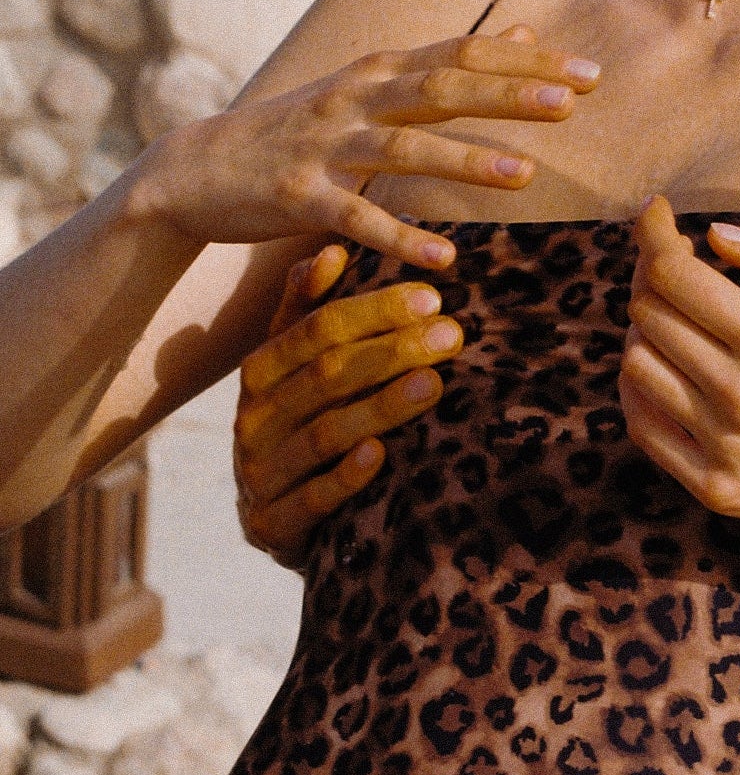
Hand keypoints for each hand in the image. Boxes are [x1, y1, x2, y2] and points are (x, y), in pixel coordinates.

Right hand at [129, 24, 598, 269]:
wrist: (196, 170)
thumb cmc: (303, 131)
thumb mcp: (373, 87)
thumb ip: (448, 65)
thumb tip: (523, 31)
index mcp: (380, 72)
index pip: (464, 53)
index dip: (526, 62)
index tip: (590, 74)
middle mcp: (356, 98)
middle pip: (441, 87)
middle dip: (507, 93)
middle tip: (571, 103)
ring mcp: (324, 146)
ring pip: (403, 149)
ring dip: (464, 161)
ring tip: (523, 176)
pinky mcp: (296, 197)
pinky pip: (355, 218)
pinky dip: (399, 237)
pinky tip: (444, 259)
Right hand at [234, 244, 459, 564]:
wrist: (277, 520)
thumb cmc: (302, 427)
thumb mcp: (298, 370)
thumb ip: (307, 312)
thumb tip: (330, 249)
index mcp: (261, 372)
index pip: (316, 329)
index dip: (372, 310)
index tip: (431, 295)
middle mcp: (253, 419)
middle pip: (325, 376)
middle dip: (390, 351)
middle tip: (451, 335)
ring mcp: (260, 474)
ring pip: (322, 433)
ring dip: (380, 407)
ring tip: (433, 384)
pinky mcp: (273, 525)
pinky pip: (312, 499)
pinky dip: (346, 476)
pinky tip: (382, 455)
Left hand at [619, 198, 739, 559]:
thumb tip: (715, 234)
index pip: (674, 274)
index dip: (653, 232)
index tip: (656, 213)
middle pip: (649, 312)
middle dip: (652, 271)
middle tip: (675, 260)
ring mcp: (723, 448)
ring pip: (637, 363)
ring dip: (646, 327)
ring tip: (678, 314)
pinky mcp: (714, 488)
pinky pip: (641, 424)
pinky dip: (639, 385)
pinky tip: (665, 364)